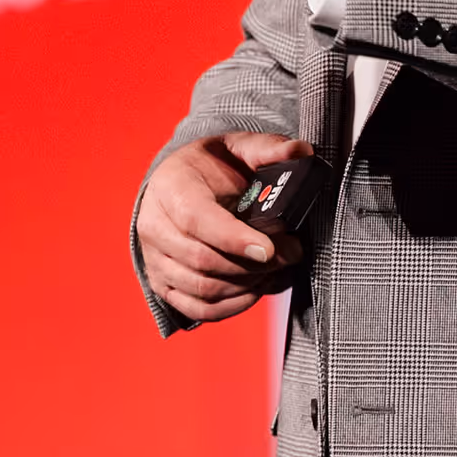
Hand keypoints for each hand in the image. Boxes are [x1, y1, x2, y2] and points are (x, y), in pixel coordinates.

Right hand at [136, 131, 319, 323]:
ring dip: (246, 285)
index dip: (234, 239)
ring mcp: (154, 259)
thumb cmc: (210, 167)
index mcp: (171, 187)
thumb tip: (302, 150)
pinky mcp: (162, 283)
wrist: (179, 186)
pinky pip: (196, 309)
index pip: (197, 220)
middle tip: (289, 254)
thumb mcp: (238, 147)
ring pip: (203, 288)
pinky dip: (231, 307)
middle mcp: (154, 226)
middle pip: (203, 260)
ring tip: (274, 270)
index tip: (270, 249)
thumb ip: (268, 148)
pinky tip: (254, 289)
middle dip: (254, 265)